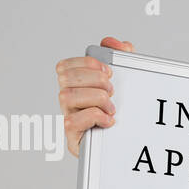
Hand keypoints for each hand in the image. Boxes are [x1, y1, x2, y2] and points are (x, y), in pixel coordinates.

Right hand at [55, 35, 135, 156]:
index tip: (108, 71)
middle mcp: (68, 101)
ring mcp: (69, 118)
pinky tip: (109, 120)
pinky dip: (94, 116)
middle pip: (64, 78)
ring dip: (95, 97)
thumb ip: (120, 58)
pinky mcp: (74, 137)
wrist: (122, 146)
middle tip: (112, 90)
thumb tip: (114, 42)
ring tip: (111, 107)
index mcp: (76, 86)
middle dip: (93, 79)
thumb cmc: (118, 112)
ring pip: (66, 96)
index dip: (85, 63)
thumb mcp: (123, 82)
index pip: (64, 66)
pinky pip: (73, 121)